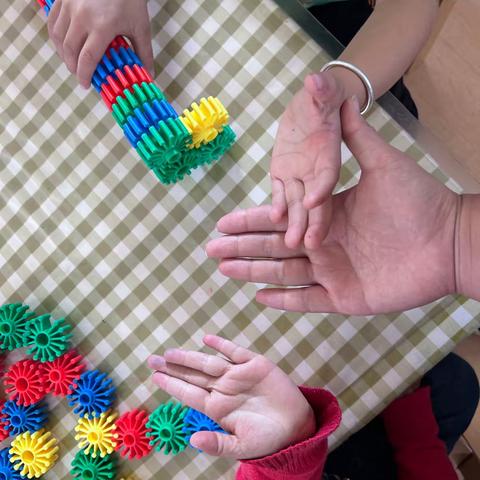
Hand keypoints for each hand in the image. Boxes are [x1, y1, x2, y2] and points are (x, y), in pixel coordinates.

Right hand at [47, 0, 153, 87]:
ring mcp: (69, 6)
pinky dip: (56, 38)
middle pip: (70, 51)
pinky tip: (64, 45)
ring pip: (57, 37)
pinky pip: (53, 22)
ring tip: (72, 63)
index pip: (88, 58)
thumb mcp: (140, 26)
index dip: (85, 75)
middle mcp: (82, 16)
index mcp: (102, 26)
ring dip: (63, 54)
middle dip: (73, 67)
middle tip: (81, 76)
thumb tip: (149, 75)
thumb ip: (143, 53)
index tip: (86, 85)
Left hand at [147, 335, 315, 458]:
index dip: (172, 384)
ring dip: (191, 356)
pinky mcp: (255, 364)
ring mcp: (238, 375)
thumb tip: (192, 440)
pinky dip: (222, 345)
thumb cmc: (266, 438)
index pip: (189, 393)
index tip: (154, 376)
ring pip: (209, 362)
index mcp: (217, 408)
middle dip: (173, 367)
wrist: (296, 426)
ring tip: (171, 352)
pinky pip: (235, 352)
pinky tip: (207, 340)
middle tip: (152, 359)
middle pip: (193, 375)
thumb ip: (218, 443)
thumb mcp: (241, 445)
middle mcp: (223, 388)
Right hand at [207, 97, 458, 314]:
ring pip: (284, 273)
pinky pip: (308, 300)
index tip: (223, 220)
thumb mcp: (383, 165)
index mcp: (327, 215)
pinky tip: (260, 298)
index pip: (280, 218)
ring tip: (224, 270)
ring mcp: (333, 271)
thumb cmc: (420, 202)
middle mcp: (325, 244)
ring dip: (253, 272)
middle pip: (273, 247)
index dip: (251, 219)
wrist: (450, 240)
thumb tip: (343, 99)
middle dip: (241, 247)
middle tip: (211, 250)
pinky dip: (285, 301)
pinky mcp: (346, 296)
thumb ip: (356, 138)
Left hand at [270, 72, 344, 249]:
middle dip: (311, 220)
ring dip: (294, 222)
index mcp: (330, 155)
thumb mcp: (325, 91)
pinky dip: (277, 206)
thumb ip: (322, 90)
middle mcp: (317, 172)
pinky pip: (280, 194)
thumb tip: (315, 79)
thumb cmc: (325, 99)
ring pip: (297, 204)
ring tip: (291, 242)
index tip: (314, 201)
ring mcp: (300, 177)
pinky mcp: (285, 177)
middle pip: (315, 200)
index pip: (328, 174)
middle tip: (305, 242)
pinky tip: (272, 219)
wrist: (314, 106)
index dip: (322, 187)